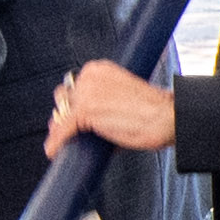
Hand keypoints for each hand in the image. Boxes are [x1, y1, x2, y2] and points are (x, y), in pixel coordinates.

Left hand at [48, 58, 178, 156]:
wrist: (167, 117)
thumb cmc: (154, 111)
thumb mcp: (125, 96)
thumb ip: (106, 102)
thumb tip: (91, 124)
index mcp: (99, 68)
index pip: (75, 85)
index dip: (73, 102)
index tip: (73, 115)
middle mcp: (89, 76)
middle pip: (64, 97)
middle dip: (65, 113)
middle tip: (68, 129)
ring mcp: (86, 93)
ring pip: (61, 113)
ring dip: (60, 128)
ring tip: (61, 142)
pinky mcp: (85, 111)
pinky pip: (63, 129)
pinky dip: (56, 141)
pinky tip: (53, 151)